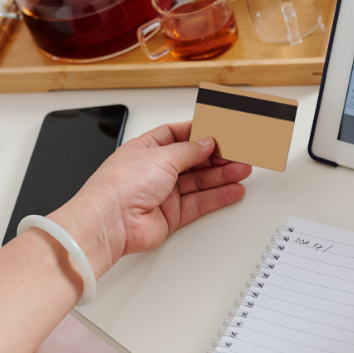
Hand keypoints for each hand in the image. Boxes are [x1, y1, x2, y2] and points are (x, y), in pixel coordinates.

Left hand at [49, 121, 251, 276]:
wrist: (110, 222)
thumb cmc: (120, 185)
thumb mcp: (161, 156)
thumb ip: (189, 150)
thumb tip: (206, 142)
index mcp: (145, 148)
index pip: (176, 135)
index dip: (198, 132)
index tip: (220, 130)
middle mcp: (153, 171)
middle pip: (192, 160)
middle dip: (216, 156)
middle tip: (238, 152)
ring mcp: (162, 194)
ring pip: (199, 182)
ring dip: (222, 176)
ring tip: (243, 169)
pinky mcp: (170, 215)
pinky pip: (199, 203)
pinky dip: (218, 196)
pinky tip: (233, 190)